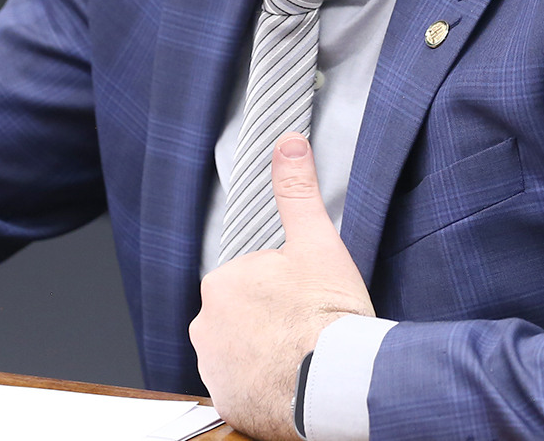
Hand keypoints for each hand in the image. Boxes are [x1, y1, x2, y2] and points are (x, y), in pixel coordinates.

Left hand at [191, 134, 374, 440]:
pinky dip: (261, 387)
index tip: (306, 302)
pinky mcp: (227, 401)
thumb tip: (288, 141)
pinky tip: (289, 384)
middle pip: (242, 316)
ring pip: (240, 352)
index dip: (283, 289)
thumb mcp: (317, 243)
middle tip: (307, 329)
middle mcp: (205, 325)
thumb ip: (297, 191)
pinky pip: (242, 388)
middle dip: (271, 321)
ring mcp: (214, 367)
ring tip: (302, 357)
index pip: (250, 280)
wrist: (337, 384)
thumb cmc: (330, 316)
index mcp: (221, 282)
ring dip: (264, 354)